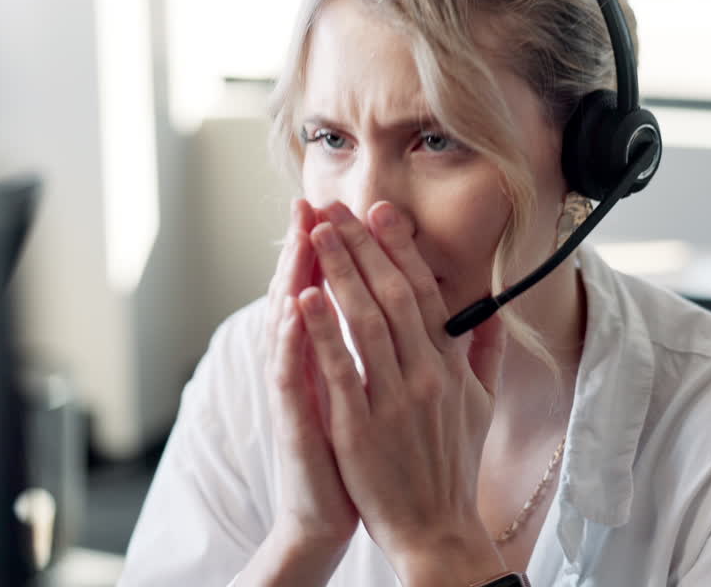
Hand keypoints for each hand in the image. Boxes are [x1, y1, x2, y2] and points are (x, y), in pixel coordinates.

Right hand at [262, 199, 357, 552]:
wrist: (333, 510)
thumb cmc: (359, 449)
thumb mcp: (376, 391)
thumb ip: (390, 349)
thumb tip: (420, 312)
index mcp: (333, 353)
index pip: (335, 289)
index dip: (344, 249)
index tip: (351, 206)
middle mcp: (308, 363)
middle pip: (306, 291)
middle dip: (312, 246)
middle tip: (314, 201)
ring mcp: (296, 388)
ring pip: (291, 321)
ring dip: (296, 276)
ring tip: (303, 233)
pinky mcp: (292, 417)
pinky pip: (290, 371)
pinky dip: (293, 337)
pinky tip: (296, 306)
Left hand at [298, 201, 508, 583]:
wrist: (436, 526)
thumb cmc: (453, 463)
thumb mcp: (482, 403)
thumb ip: (486, 351)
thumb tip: (492, 307)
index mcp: (448, 365)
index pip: (424, 291)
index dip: (400, 248)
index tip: (380, 212)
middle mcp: (425, 375)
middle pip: (392, 295)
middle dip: (362, 246)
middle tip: (336, 207)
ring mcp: (393, 400)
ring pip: (366, 322)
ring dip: (340, 273)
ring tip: (316, 234)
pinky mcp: (361, 429)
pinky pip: (341, 371)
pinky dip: (323, 332)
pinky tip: (305, 299)